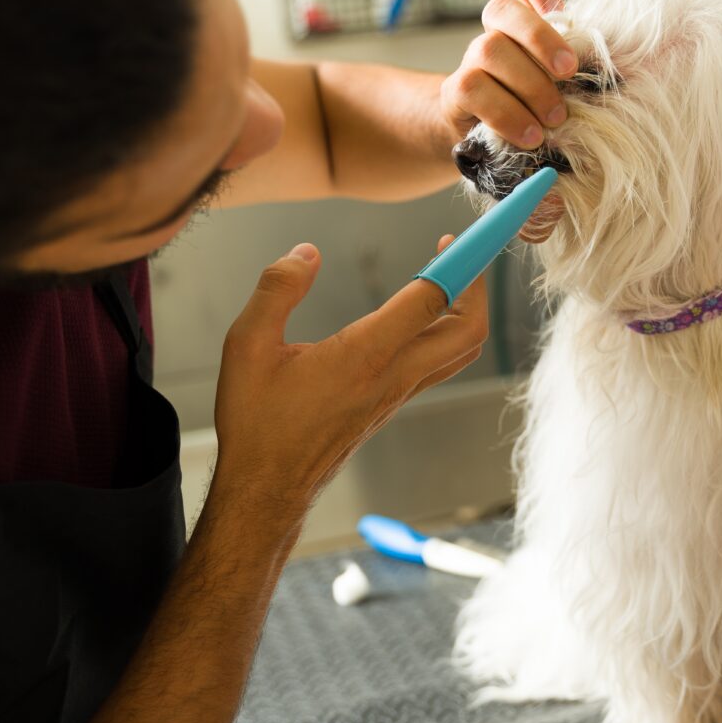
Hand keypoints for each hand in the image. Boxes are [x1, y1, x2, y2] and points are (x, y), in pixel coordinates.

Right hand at [211, 238, 486, 517]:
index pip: (432, 299)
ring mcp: (398, 394)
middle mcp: (394, 375)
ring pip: (459, 351)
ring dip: (463, 310)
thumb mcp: (246, 345)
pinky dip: (442, 331)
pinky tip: (414, 315)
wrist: (268, 488)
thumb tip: (306, 252)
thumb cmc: (257, 422)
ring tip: (440, 273)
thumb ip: (277, 290)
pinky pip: (437, 365)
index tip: (461, 233)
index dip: (455, 261)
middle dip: (475, 284)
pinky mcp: (392, 405)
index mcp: (366, 355)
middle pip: (468, 330)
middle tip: (456, 250)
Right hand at [440, 0, 577, 150]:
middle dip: (540, 38)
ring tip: (555, 118)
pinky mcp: (455, 94)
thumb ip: (575, 68)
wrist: (487, 145)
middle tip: (569, 73)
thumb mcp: (561, 85)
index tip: (560, 9)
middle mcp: (493, 35)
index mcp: (522, 25)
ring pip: (489, 49)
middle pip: (501, 10)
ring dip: (529, 84)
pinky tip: (530, 136)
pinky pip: (473, 90)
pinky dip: (506, 114)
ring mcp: (470, 62)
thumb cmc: (536, 110)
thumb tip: (618, 69)